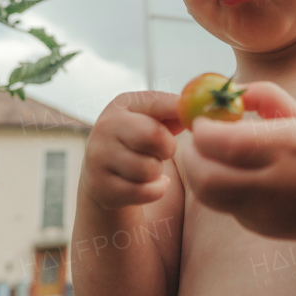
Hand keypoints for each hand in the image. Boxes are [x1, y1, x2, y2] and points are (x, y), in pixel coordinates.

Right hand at [80, 90, 183, 212]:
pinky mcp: (102, 186)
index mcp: (123, 105)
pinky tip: (151, 184)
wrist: (103, 175)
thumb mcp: (151, 120)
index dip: (180, 112)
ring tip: (151, 167)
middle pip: (154, 136)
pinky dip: (155, 190)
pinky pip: (145, 191)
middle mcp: (105, 127)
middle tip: (165, 151)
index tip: (195, 122)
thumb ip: (174, 112)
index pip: (157, 103)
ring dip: (158, 172)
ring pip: (149, 168)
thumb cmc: (138, 141)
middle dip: (168, 147)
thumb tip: (195, 114)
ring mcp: (100, 157)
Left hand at [181, 81, 295, 240]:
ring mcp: (265, 210)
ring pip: (208, 195)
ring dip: (198, 173)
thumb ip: (264, 94)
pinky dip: (218, 189)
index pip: (228, 143)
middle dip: (191, 156)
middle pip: (208, 177)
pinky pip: (223, 205)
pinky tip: (235, 177)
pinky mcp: (258, 226)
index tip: (204, 120)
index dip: (204, 130)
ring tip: (210, 157)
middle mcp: (276, 182)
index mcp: (288, 146)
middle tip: (196, 142)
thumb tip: (227, 91)